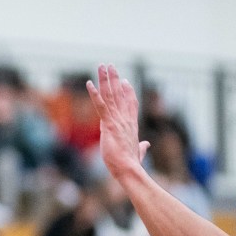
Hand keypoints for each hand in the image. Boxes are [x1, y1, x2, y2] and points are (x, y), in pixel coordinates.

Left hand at [86, 64, 151, 182]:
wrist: (129, 169)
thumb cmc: (132, 164)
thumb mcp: (138, 153)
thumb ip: (142, 147)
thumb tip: (146, 145)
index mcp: (131, 124)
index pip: (130, 104)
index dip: (127, 92)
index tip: (124, 81)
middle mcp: (125, 118)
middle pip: (119, 94)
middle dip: (114, 79)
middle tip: (110, 66)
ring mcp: (117, 120)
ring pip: (110, 95)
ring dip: (105, 79)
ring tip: (102, 66)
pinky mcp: (108, 124)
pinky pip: (100, 106)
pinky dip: (94, 94)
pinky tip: (89, 83)